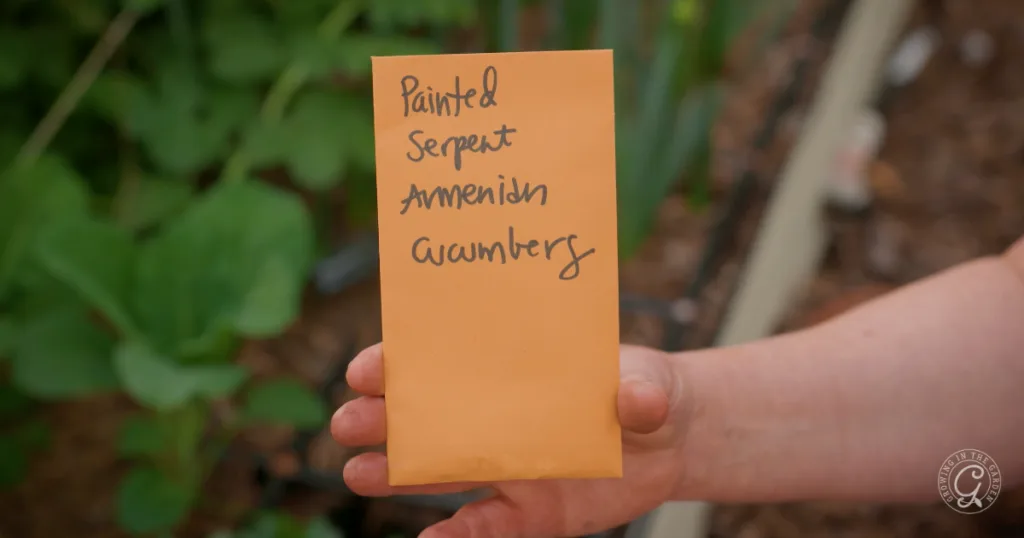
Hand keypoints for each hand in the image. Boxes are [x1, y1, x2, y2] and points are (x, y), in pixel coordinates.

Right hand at [331, 343, 689, 537]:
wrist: (669, 441)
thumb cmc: (644, 390)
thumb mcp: (648, 383)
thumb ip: (638, 391)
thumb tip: (632, 399)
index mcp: (509, 375)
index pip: (444, 364)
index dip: (403, 363)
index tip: (368, 367)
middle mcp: (496, 420)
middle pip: (427, 419)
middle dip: (383, 418)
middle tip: (346, 422)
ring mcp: (507, 469)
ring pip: (440, 472)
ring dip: (396, 473)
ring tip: (357, 472)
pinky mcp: (528, 513)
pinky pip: (485, 526)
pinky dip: (457, 535)